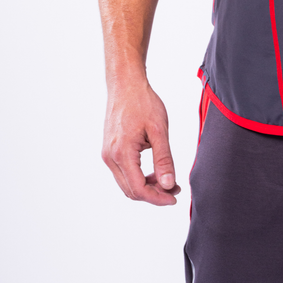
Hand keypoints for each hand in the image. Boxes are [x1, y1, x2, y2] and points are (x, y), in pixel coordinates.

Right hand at [102, 79, 180, 204]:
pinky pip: (124, 172)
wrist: (125, 84)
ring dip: (147, 186)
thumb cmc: (142, 102)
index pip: (139, 189)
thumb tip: (168, 184)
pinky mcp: (110, 150)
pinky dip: (139, 176)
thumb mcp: (159, 130)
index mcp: (122, 153)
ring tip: (168, 181)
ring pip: (127, 183)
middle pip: (131, 190)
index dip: (157, 198)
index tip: (175, 197)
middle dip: (154, 194)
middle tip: (175, 189)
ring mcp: (108, 154)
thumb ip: (164, 159)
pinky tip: (155, 171)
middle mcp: (110, 158)